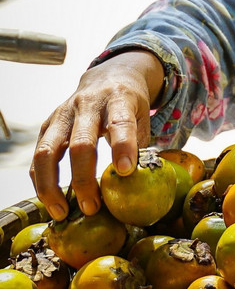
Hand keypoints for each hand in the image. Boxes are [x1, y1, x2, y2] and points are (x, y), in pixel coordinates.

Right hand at [31, 51, 165, 220]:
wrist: (110, 75)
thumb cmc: (130, 104)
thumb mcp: (143, 116)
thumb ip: (140, 145)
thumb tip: (137, 186)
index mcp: (119, 99)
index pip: (120, 123)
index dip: (123, 146)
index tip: (125, 172)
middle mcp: (88, 104)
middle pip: (81, 143)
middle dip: (84, 179)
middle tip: (92, 208)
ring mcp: (63, 114)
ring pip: (48, 151)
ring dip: (52, 186)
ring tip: (62, 212)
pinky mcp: (48, 124)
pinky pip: (38, 155)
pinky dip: (40, 180)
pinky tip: (50, 200)